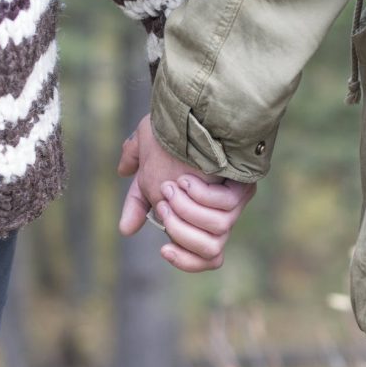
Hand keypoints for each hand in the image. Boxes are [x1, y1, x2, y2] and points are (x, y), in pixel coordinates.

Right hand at [117, 114, 255, 271]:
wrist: (196, 108)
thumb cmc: (173, 124)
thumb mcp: (147, 146)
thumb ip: (136, 169)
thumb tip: (124, 189)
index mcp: (198, 210)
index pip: (197, 251)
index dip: (183, 258)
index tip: (164, 250)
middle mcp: (217, 211)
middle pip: (209, 252)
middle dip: (181, 233)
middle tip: (165, 204)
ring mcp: (231, 203)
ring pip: (215, 237)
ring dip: (189, 216)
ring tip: (178, 188)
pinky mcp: (241, 191)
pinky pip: (223, 213)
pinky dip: (203, 199)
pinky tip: (193, 180)